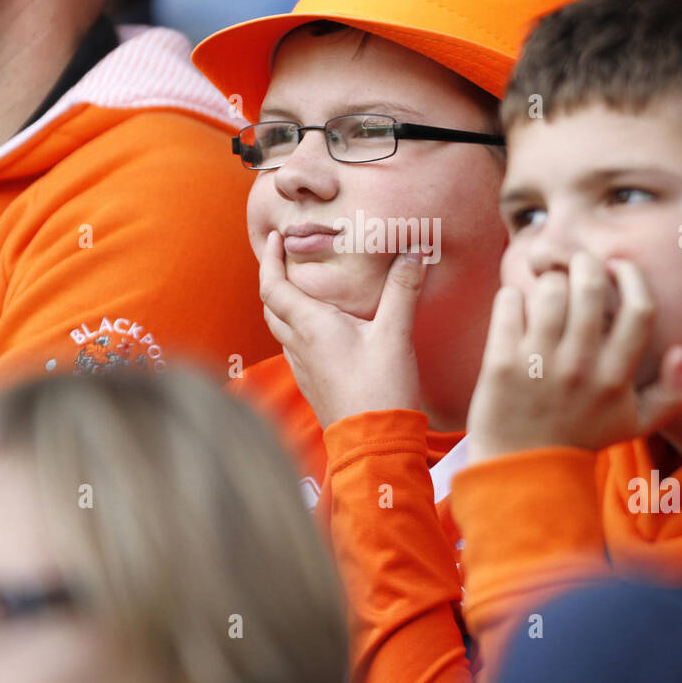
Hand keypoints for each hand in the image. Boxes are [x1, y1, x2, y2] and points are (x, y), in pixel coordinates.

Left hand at [259, 230, 426, 427]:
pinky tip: (320, 329)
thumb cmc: (381, 389)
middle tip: (287, 259)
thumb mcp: (396, 334)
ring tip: (303, 288)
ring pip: (281, 328)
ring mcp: (303, 367)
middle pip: (272, 306)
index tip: (275, 238)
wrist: (374, 444)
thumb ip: (403, 290)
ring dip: (284, 304)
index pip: (273, 286)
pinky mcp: (314, 384)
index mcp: (311, 326)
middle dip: (274, 278)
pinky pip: (295, 348)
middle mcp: (299, 346)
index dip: (269, 259)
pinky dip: (298, 328)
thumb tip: (412, 252)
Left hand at [466, 253, 681, 460]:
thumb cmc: (580, 439)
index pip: (639, 309)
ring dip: (548, 280)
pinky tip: (517, 309)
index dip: (632, 276)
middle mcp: (580, 368)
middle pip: (590, 286)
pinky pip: (509, 302)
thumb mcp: (636, 425)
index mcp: (616, 378)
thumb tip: (681, 352)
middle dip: (584, 264)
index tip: (618, 267)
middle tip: (576, 266)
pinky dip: (512, 297)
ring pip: (549, 289)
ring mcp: (539, 364)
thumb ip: (674, 393)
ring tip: (546, 291)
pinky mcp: (501, 363)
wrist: (520, 470)